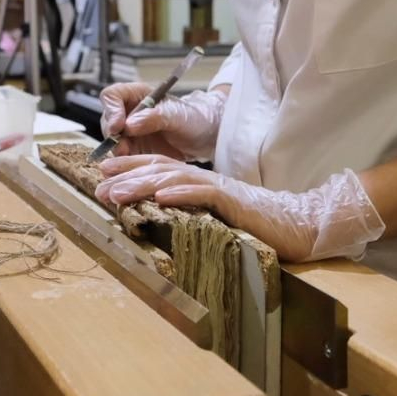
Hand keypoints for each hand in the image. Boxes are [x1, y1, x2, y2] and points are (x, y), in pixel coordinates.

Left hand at [94, 155, 385, 262]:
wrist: (297, 227)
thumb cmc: (257, 227)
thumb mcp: (215, 219)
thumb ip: (191, 213)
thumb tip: (160, 216)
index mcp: (200, 183)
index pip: (160, 169)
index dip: (131, 169)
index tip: (104, 174)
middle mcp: (206, 179)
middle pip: (161, 168)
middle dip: (128, 174)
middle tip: (100, 182)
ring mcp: (219, 188)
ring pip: (175, 177)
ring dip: (144, 182)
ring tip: (119, 190)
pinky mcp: (233, 200)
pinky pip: (204, 193)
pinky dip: (182, 192)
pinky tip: (162, 195)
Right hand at [98, 84, 225, 161]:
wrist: (206, 137)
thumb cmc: (194, 118)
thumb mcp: (177, 115)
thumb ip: (154, 117)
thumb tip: (130, 124)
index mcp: (138, 96)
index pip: (112, 96)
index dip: (111, 110)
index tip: (118, 126)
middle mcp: (130, 113)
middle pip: (108, 121)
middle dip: (112, 136)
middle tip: (123, 148)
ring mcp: (130, 134)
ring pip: (112, 142)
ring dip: (117, 152)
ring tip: (129, 159)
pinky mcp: (135, 152)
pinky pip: (122, 158)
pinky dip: (125, 164)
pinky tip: (133, 170)